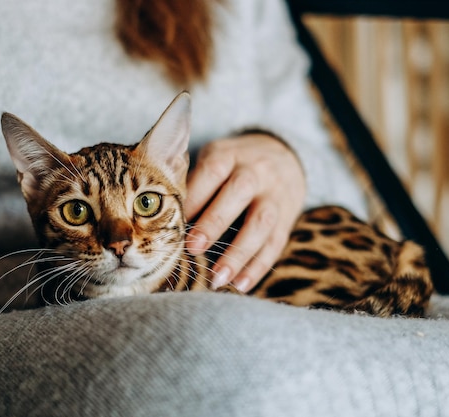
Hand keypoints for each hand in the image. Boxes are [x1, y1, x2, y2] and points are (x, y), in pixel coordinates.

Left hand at [184, 132, 305, 291]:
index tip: (173, 221)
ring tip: (217, 278)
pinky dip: (258, 267)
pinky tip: (240, 285)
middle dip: (215, 222)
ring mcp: (275, 196)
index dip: (194, 197)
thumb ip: (192, 182)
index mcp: (230, 155)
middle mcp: (256, 171)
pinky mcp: (287, 219)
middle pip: (239, 192)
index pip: (212, 171)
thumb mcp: (213, 158)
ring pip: (261, 223)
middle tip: (192, 248)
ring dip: (239, 253)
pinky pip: (275, 244)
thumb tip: (161, 219)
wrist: (283, 157)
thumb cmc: (232, 165)